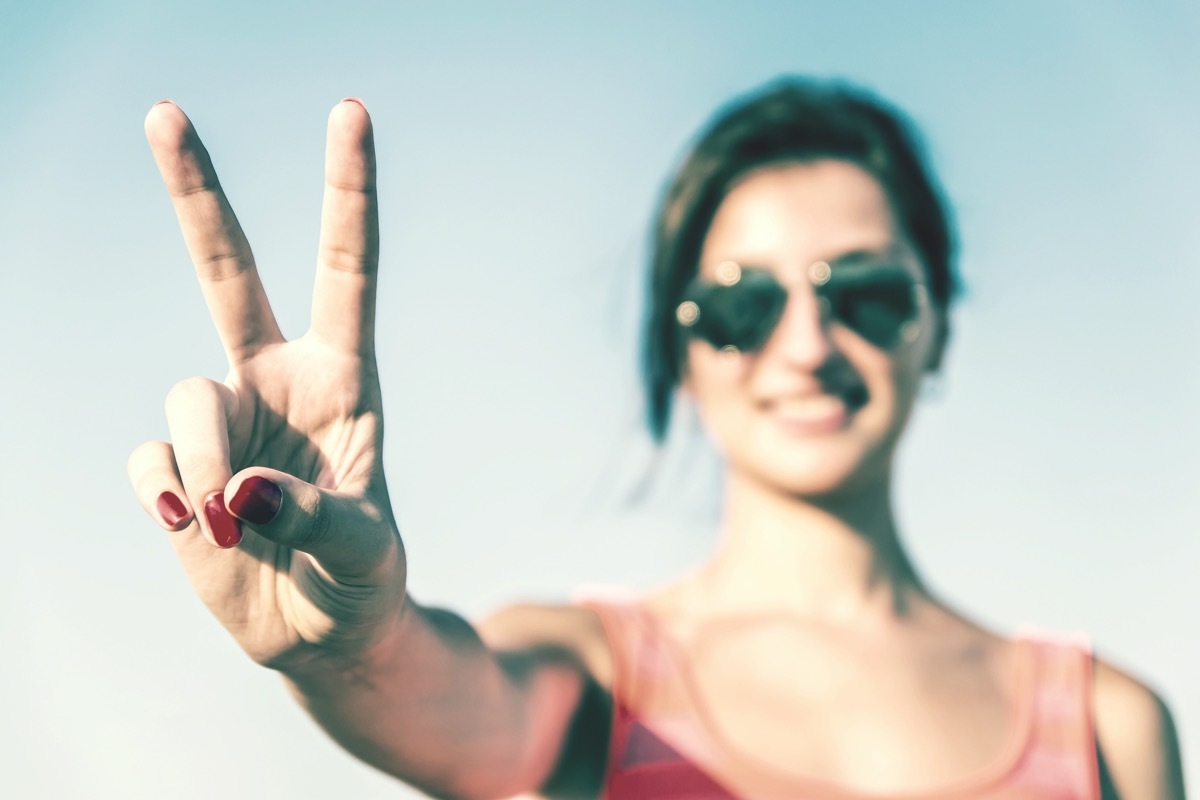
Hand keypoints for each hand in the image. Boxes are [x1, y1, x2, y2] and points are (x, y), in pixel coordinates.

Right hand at [127, 99, 405, 670]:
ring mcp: (222, 419)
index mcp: (343, 377)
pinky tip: (194, 526)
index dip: (347, 191)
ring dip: (201, 466)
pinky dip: (165, 496)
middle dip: (197, 194)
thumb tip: (238, 489)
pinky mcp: (176, 467)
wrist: (321, 633)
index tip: (350, 111)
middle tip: (166, 111)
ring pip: (183, 401)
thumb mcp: (362, 549)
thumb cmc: (360, 577)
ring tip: (231, 522)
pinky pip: (149, 463)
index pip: (347, 269)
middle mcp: (276, 380)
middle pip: (228, 271)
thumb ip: (315, 517)